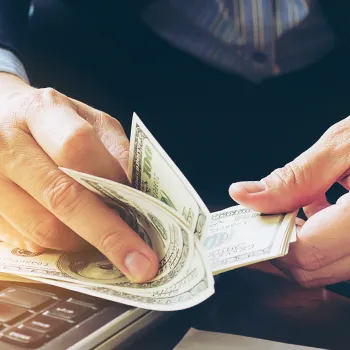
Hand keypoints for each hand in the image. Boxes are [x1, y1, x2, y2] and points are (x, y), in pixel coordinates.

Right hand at [0, 73, 157, 281]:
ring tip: (105, 238)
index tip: (143, 213)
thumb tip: (136, 194)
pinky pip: (26, 241)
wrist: (1, 119)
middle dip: (108, 235)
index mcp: (40, 111)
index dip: (111, 183)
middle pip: (60, 197)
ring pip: (42, 228)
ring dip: (83, 242)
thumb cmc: (54, 121)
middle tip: (140, 264)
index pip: (76, 148)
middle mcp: (5, 145)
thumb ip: (114, 150)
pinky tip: (74, 235)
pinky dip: (58, 245)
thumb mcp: (89, 120)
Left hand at [229, 116, 349, 287]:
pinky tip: (318, 205)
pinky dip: (319, 234)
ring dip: (298, 239)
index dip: (268, 241)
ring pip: (326, 265)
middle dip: (279, 243)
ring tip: (292, 204)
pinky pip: (341, 253)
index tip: (248, 223)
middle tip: (263, 214)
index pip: (303, 254)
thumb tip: (246, 195)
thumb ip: (294, 177)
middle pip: (311, 268)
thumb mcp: (345, 145)